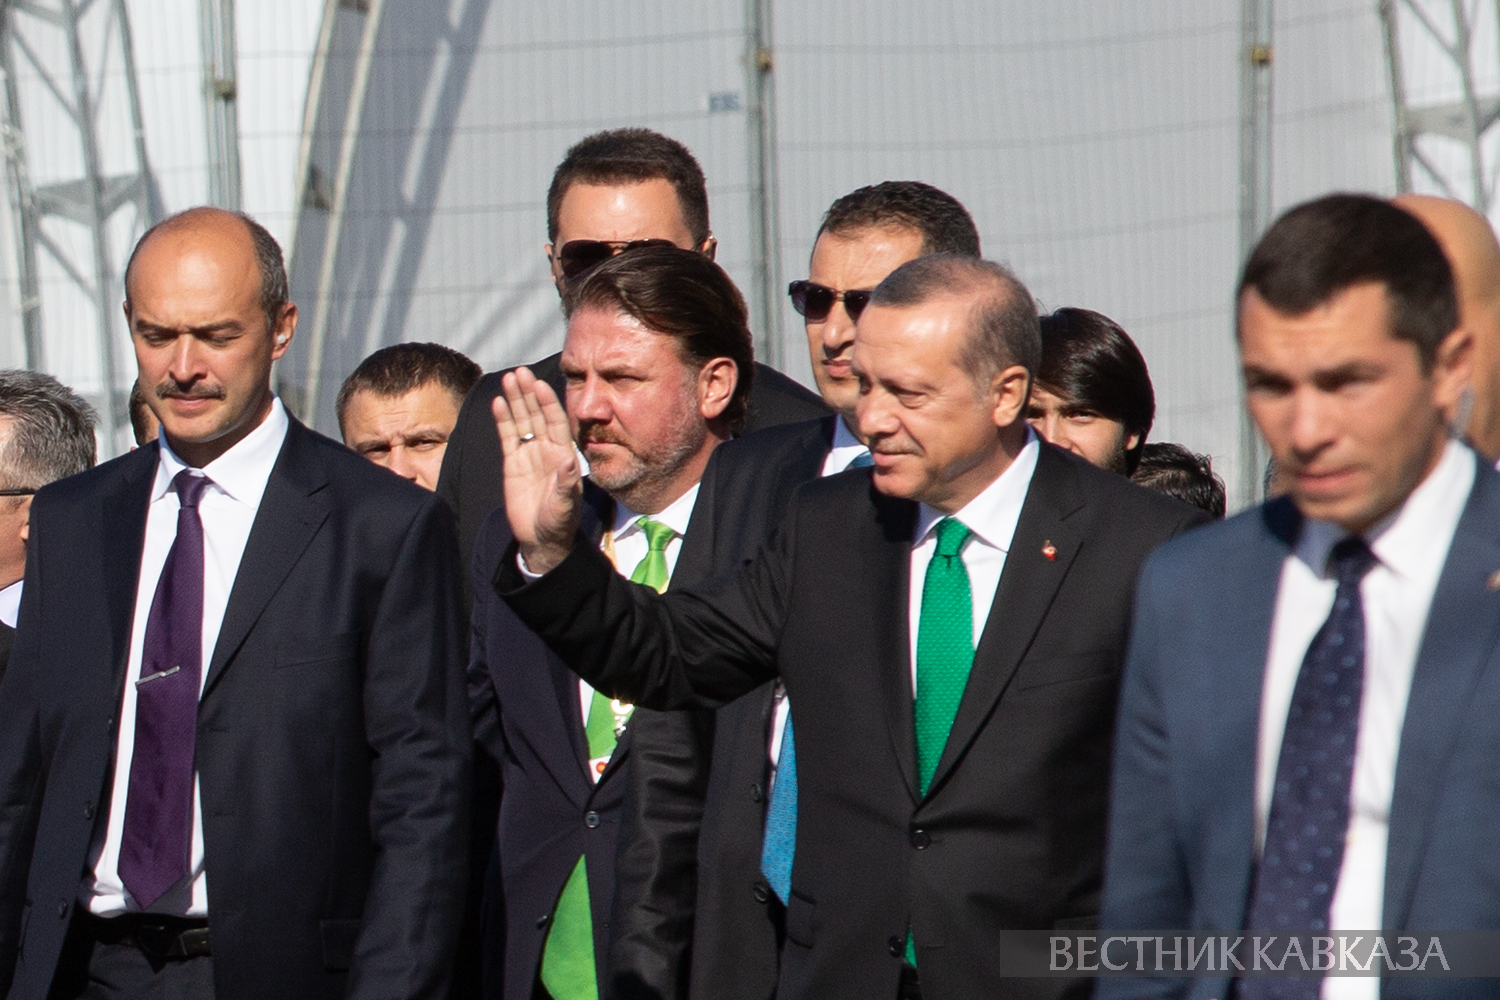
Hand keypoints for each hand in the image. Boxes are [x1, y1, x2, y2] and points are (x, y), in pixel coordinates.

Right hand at [492, 367, 581, 573]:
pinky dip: (503, 420)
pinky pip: (508, 436)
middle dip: (529, 393)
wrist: (541, 539)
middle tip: (520, 371)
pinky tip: (498, 403)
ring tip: (508, 378)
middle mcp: (547, 450)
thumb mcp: (564, 506)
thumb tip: (570, 461)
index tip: (539, 385)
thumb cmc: (558, 523)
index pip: (556, 422)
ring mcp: (529, 454)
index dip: (548, 403)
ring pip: (522, 421)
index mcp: (564, 455)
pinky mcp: (513, 463)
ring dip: (515, 400)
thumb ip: (566, 484)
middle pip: (537, 415)